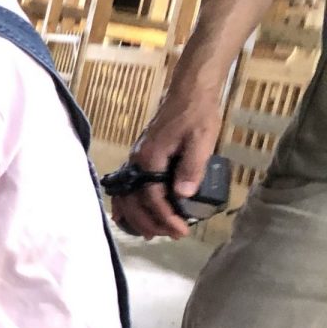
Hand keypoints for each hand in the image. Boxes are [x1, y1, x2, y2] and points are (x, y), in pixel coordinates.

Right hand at [111, 84, 222, 240]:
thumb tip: (183, 195)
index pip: (153, 197)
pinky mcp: (141, 159)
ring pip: (126, 196)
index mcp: (150, 158)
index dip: (167, 217)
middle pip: (135, 202)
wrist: (189, 92)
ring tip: (151, 233)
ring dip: (136, 218)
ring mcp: (136, 160)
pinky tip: (130, 216)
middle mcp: (137, 161)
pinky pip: (127, 188)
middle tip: (173, 235)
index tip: (182, 230)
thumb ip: (191, 167)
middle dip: (152, 222)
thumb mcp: (202, 140)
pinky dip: (127, 205)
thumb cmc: (197, 114)